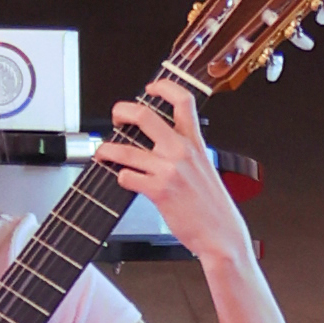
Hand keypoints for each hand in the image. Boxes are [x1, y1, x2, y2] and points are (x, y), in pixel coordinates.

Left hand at [100, 73, 240, 259]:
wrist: (221, 235)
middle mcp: (182, 151)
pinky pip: (127, 177)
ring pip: (126, 150)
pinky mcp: (159, 191)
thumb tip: (158, 144)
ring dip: (107, 150)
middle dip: (121, 111)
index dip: (164, 87)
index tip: (150, 88)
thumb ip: (185, 152)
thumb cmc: (212, 206)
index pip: (183, 101)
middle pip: (144, 116)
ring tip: (102, 153)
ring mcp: (170, 170)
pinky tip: (122, 180)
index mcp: (195, 143)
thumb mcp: (205, 168)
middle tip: (115, 117)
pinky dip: (120, 177)